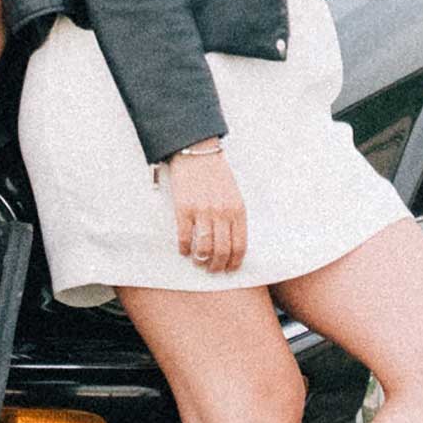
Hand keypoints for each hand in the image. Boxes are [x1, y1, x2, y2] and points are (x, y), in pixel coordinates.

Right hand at [168, 148, 246, 273]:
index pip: (239, 246)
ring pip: (204, 248)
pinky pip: (185, 237)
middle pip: (222, 251)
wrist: (197, 152)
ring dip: (200, 260)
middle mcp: (222, 213)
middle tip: (212, 270)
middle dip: (217, 266)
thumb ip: (234, 217)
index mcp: (237, 210)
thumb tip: (232, 244)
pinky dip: (184, 248)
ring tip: (198, 262)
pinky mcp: (184, 209)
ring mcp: (203, 211)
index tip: (229, 269)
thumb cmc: (216, 174)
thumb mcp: (234, 194)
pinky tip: (183, 250)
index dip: (234, 262)